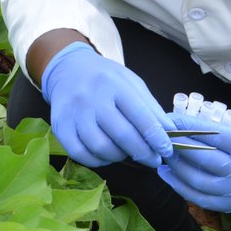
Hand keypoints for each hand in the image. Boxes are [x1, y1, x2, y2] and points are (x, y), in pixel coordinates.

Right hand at [40, 41, 175, 167]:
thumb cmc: (105, 78)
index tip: (167, 150)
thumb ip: (150, 107)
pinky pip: (81, 154)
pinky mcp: (60, 126)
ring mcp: (73, 112)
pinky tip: (107, 155)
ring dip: (120, 157)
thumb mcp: (131, 83)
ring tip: (128, 153)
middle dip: (143, 152)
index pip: (140, 115)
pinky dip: (98, 161)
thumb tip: (170, 133)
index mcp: (113, 84)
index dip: (156, 137)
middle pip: (122, 135)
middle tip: (153, 160)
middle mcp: (91, 97)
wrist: (68, 69)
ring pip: (101, 147)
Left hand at [157, 108, 230, 211]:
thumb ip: (216, 122)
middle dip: (178, 146)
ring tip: (162, 154)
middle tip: (161, 136)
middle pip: (203, 159)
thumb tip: (182, 120)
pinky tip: (168, 174)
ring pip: (198, 181)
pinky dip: (181, 186)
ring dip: (175, 167)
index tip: (169, 119)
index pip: (212, 136)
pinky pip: (201, 198)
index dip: (187, 127)